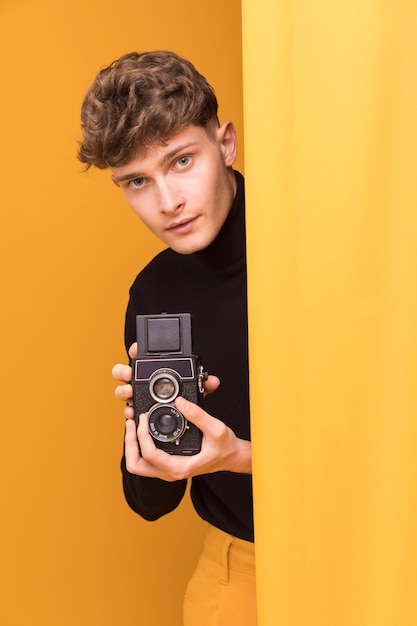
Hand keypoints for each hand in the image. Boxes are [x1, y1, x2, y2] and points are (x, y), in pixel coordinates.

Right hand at [112, 342, 220, 425]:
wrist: (187, 425)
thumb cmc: (187, 402)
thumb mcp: (196, 392)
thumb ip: (203, 385)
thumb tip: (212, 381)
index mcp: (154, 372)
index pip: (142, 357)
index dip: (137, 351)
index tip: (137, 350)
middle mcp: (142, 383)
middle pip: (124, 372)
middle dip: (123, 371)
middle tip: (130, 374)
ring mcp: (137, 397)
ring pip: (123, 391)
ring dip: (123, 391)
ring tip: (129, 393)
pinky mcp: (137, 411)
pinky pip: (129, 410)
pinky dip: (128, 411)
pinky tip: (131, 413)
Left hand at [124, 395, 251, 480]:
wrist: (232, 456)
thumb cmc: (225, 447)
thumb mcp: (216, 428)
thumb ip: (198, 415)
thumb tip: (179, 401)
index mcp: (179, 467)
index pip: (149, 455)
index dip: (141, 435)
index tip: (144, 417)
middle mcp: (170, 472)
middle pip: (136, 465)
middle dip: (129, 443)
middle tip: (131, 423)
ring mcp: (167, 470)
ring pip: (138, 464)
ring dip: (132, 445)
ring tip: (133, 425)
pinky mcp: (168, 464)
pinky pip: (146, 460)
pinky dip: (140, 445)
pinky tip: (143, 429)